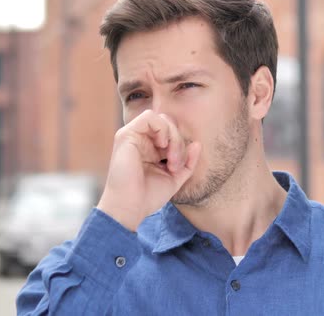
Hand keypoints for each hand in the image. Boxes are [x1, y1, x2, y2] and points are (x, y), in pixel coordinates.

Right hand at [97, 109, 200, 230]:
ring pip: (161, 119)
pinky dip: (162, 129)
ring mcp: (133, 136)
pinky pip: (149, 117)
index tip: (178, 168)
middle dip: (178, 141)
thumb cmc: (148, 196)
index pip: (172, 133)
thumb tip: (197, 144)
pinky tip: (162, 146)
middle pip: (169, 124)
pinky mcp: (126, 135)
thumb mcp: (175, 178)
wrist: (130, 207)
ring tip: (170, 159)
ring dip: (173, 137)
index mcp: (151, 149)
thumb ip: (188, 162)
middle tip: (175, 164)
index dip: (181, 146)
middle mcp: (141, 140)